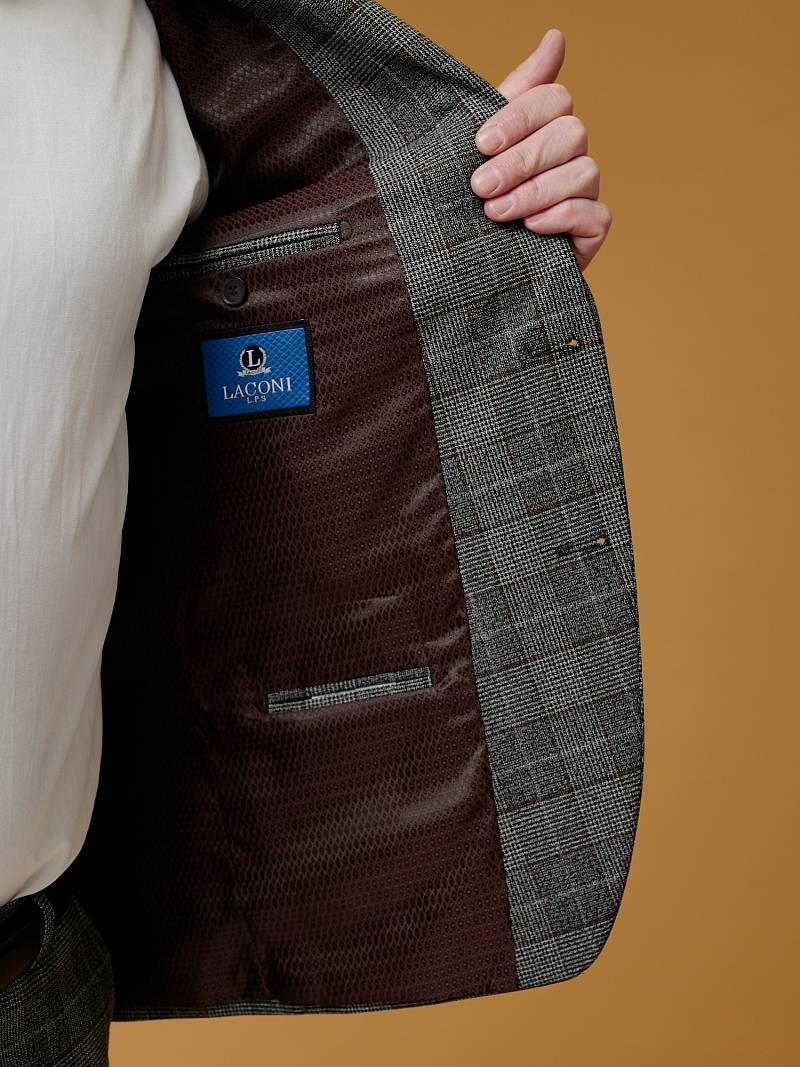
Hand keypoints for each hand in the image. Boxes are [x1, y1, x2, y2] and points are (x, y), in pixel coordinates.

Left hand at [470, 29, 610, 271]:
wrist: (474, 267)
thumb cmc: (476, 199)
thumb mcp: (484, 146)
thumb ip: (517, 91)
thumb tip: (557, 36)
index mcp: (546, 125)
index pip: (553, 98)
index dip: (520, 117)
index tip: (481, 143)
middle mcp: (571, 153)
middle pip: (569, 133)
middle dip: (521, 160)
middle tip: (480, 186)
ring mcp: (585, 191)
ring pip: (582, 173)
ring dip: (534, 192)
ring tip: (495, 213)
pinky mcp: (593, 229)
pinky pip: (593, 214)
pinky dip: (560, 217)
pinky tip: (530, 229)